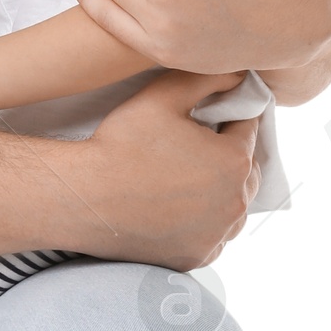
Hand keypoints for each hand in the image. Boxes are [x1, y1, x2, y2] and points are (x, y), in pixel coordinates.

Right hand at [83, 71, 260, 264]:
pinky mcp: (197, 257)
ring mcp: (217, 235)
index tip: (204, 115)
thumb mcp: (162, 96)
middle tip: (192, 147)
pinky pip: (214, 235)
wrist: (83, 200)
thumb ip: (208, 78)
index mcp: (234, 161)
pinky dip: (204, 222)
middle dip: (228, 154)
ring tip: (185, 178)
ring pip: (234, 205)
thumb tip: (240, 74)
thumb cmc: (119, 145)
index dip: (227, 114)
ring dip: (221, 191)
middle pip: (247, 170)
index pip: (248, 126)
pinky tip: (177, 208)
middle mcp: (235, 203)